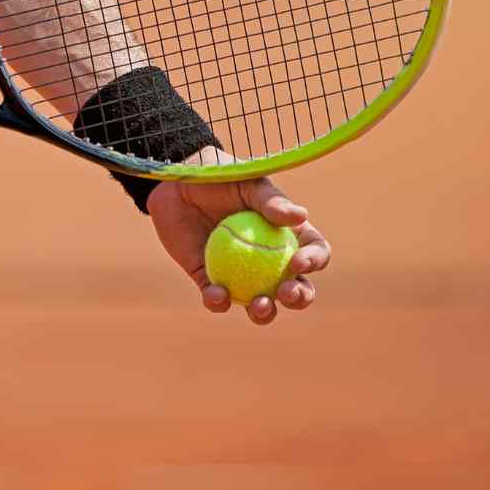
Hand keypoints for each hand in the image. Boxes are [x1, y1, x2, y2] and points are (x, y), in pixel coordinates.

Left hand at [145, 146, 331, 324]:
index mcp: (287, 235)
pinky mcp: (210, 280)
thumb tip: (300, 217)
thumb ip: (270, 201)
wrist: (175, 184)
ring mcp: (241, 273)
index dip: (314, 261)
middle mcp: (269, 259)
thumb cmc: (220, 177)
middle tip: (285, 292)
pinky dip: (218, 301)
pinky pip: (218, 299)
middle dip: (299, 297)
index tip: (298, 262)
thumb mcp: (247, 184)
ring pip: (261, 303)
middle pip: (295, 287)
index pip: (313, 251)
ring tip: (259, 306)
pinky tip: (216, 293)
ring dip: (265, 312)